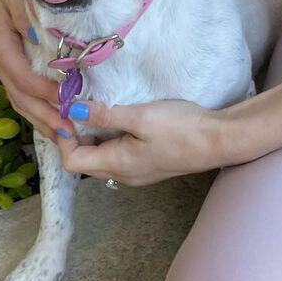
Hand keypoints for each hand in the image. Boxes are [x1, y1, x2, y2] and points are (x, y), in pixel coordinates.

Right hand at [0, 0, 64, 142]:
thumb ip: (38, 24)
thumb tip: (55, 54)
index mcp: (0, 44)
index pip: (25, 80)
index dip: (48, 97)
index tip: (71, 106)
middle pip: (20, 96)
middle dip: (45, 118)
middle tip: (71, 136)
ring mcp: (2, 60)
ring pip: (20, 98)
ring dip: (42, 117)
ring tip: (65, 135)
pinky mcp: (11, 58)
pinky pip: (23, 88)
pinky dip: (38, 105)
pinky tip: (54, 116)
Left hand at [55, 98, 225, 185]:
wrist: (219, 140)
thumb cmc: (181, 128)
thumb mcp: (141, 116)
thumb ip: (106, 115)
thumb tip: (72, 111)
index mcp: (117, 165)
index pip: (72, 160)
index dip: (63, 137)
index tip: (65, 110)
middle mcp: (122, 174)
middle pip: (84, 161)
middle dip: (73, 135)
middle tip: (71, 106)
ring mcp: (136, 171)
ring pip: (100, 157)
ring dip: (90, 136)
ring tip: (90, 108)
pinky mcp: (147, 164)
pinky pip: (116, 154)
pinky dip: (107, 137)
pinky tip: (114, 118)